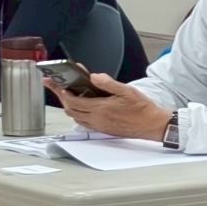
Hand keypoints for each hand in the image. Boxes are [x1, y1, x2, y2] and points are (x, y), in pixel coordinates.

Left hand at [52, 75, 169, 139]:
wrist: (152, 125)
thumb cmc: (143, 109)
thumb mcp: (128, 91)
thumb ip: (109, 83)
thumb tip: (94, 77)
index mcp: (101, 108)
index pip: (73, 100)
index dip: (61, 91)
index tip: (54, 83)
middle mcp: (97, 119)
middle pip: (70, 109)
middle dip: (60, 97)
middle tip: (54, 86)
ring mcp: (99, 125)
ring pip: (75, 117)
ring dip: (68, 106)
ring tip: (66, 95)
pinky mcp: (103, 129)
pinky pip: (83, 122)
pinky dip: (77, 114)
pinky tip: (80, 108)